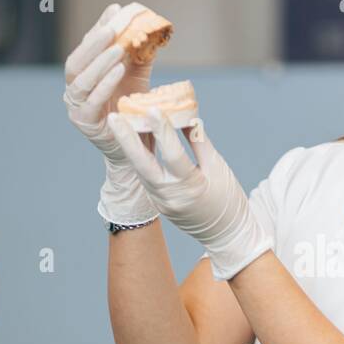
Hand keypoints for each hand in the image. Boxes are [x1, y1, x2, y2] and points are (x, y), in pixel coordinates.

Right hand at [63, 2, 158, 225]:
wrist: (137, 148)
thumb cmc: (134, 111)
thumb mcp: (137, 77)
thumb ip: (137, 53)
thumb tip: (147, 23)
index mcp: (83, 76)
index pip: (86, 47)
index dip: (98, 28)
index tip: (115, 11)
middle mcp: (74, 90)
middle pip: (77, 61)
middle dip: (94, 42)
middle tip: (112, 27)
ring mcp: (76, 107)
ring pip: (81, 80)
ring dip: (99, 61)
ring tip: (118, 47)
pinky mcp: (84, 123)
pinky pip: (91, 101)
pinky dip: (104, 84)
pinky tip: (119, 70)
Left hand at [106, 108, 271, 280]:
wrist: (226, 236)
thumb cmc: (229, 201)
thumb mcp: (219, 169)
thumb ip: (199, 142)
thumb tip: (185, 117)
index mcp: (190, 187)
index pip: (172, 154)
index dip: (163, 130)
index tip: (152, 107)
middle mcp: (169, 197)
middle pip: (143, 164)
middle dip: (127, 139)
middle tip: (113, 117)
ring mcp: (160, 202)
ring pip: (141, 169)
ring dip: (130, 146)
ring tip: (120, 122)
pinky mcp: (158, 203)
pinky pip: (146, 176)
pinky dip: (141, 157)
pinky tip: (135, 140)